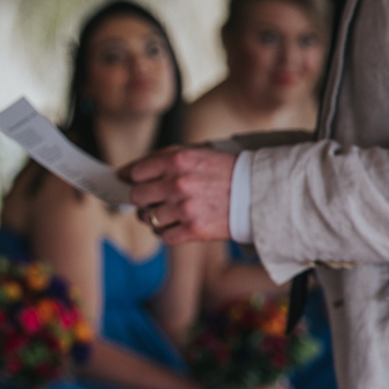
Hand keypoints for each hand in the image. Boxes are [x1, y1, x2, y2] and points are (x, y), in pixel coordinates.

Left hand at [123, 146, 237, 242]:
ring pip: (148, 217)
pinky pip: (163, 235)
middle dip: (142, 197)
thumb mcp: (198, 153)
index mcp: (179, 160)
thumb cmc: (228, 170)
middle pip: (137, 196)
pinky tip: (178, 224)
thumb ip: (164, 160)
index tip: (127, 180)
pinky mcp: (193, 230)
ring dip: (154, 215)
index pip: (136, 171)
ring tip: (171, 211)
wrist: (262, 192)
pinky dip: (167, 232)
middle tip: (153, 197)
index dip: (130, 176)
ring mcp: (184, 209)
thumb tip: (127, 172)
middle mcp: (178, 184)